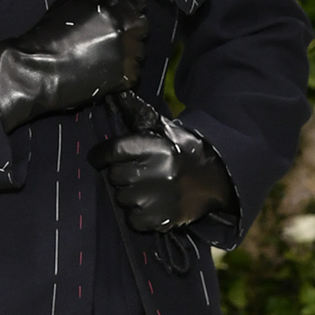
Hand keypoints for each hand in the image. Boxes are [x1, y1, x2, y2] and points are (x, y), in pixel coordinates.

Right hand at [0, 0, 147, 131]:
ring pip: (140, 50)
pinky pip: (134, 72)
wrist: (37, 70)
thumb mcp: (69, 4)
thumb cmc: (48, 35)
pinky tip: (111, 69)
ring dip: (130, 49)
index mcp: (113, 12)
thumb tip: (102, 1)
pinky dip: (125, 70)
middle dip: (132, 26)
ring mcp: (125, 59)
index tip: (124, 7)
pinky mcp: (121, 81)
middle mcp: (124, 34)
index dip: (130, 3)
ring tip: (112, 52)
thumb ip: (93, 2)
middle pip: (142, 26)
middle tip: (117, 30)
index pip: (138, 1)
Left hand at [89, 95, 234, 232]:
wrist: (217, 176)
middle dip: (120, 174)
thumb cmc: (182, 149)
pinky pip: (134, 220)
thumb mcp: (162, 128)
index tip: (97, 158)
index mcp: (156, 147)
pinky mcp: (163, 220)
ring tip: (147, 188)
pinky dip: (139, 215)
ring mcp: (160, 199)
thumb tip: (116, 94)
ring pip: (123, 198)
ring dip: (129, 195)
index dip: (100, 155)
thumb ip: (136, 115)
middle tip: (135, 172)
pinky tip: (151, 205)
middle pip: (115, 176)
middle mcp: (157, 172)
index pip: (113, 151)